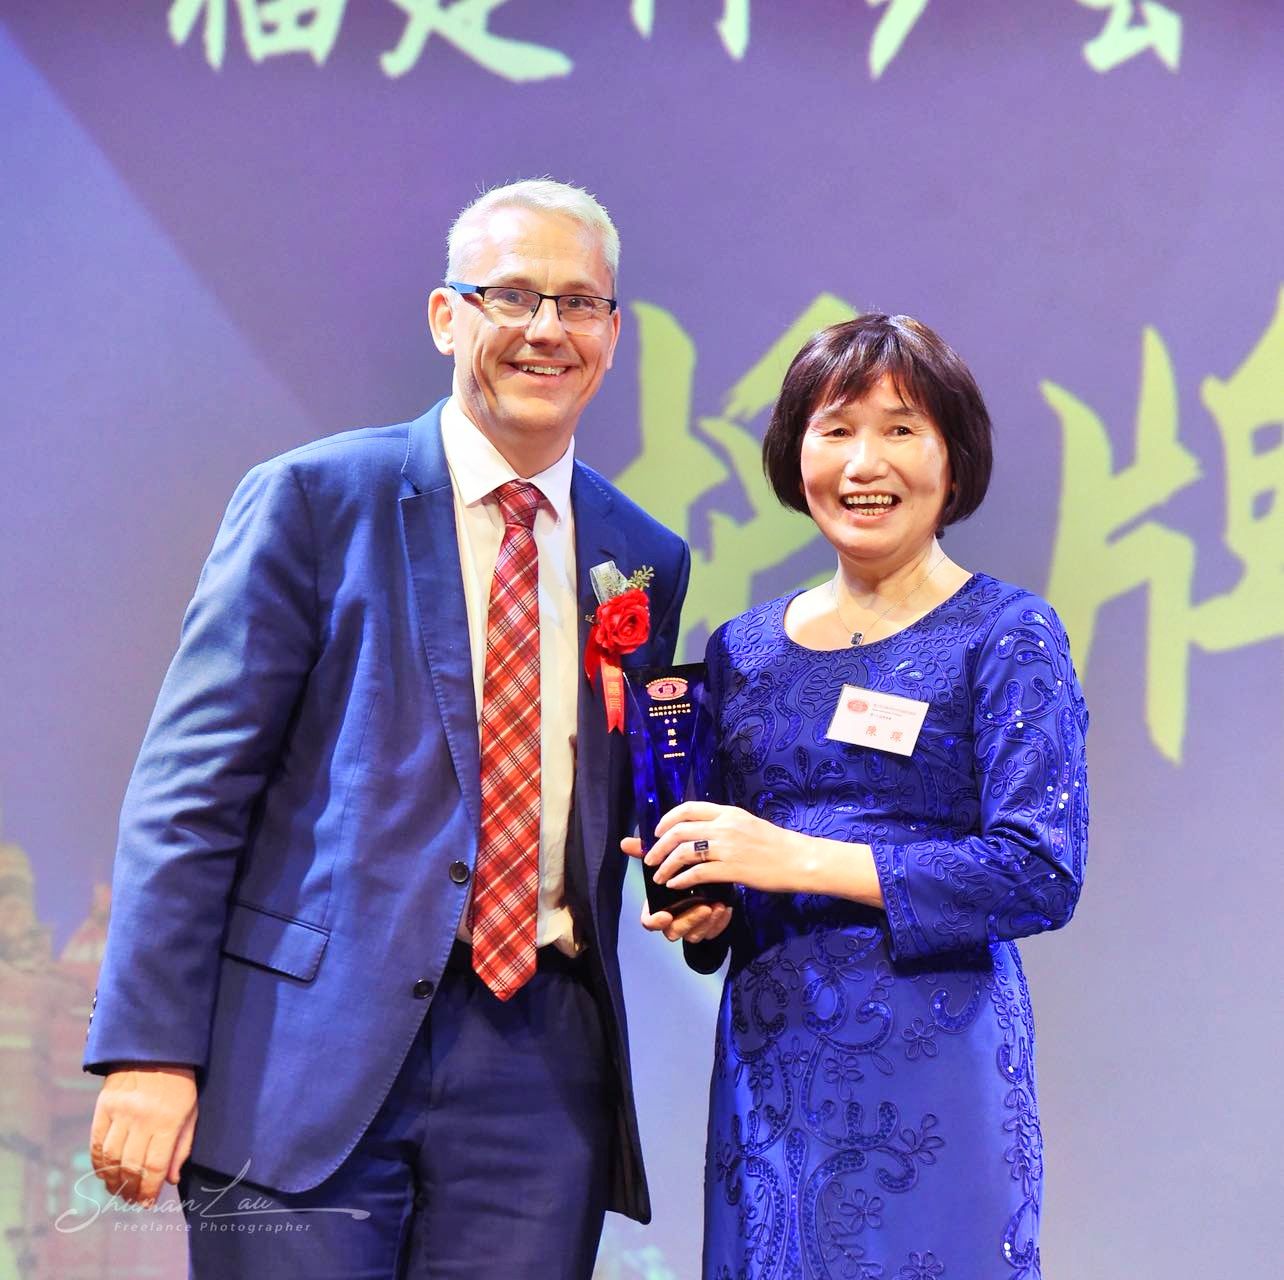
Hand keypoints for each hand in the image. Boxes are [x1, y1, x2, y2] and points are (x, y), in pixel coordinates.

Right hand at [90, 1065, 197, 1205]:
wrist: (156, 1049)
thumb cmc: (180, 1083)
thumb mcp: (191, 1111)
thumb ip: (182, 1146)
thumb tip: (170, 1180)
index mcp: (168, 1120)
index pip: (153, 1166)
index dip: (148, 1190)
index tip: (147, 1204)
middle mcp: (142, 1118)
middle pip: (130, 1165)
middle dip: (131, 1189)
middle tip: (132, 1200)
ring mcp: (120, 1112)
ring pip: (110, 1157)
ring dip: (112, 1180)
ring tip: (118, 1191)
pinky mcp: (103, 1107)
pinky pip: (95, 1142)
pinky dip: (98, 1163)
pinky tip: (104, 1174)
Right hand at [621, 835, 732, 942]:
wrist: (710, 870)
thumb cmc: (683, 865)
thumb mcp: (668, 856)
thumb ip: (647, 852)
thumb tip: (625, 842)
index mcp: (658, 905)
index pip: (649, 921)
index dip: (655, 921)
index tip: (666, 915)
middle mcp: (673, 918)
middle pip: (673, 932)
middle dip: (689, 921)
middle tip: (704, 907)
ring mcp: (692, 924)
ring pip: (695, 935)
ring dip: (707, 922)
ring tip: (717, 905)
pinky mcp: (709, 925)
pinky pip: (712, 931)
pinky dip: (719, 922)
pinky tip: (725, 907)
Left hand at [643, 801, 813, 895]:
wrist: (798, 859)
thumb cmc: (773, 843)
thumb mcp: (746, 823)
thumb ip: (722, 823)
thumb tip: (698, 828)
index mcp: (727, 812)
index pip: (688, 808)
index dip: (667, 819)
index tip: (657, 832)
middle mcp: (725, 826)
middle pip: (679, 831)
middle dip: (658, 847)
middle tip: (650, 860)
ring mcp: (728, 847)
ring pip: (684, 852)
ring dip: (666, 866)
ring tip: (659, 877)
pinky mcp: (732, 869)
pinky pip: (698, 873)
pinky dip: (681, 880)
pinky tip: (675, 886)